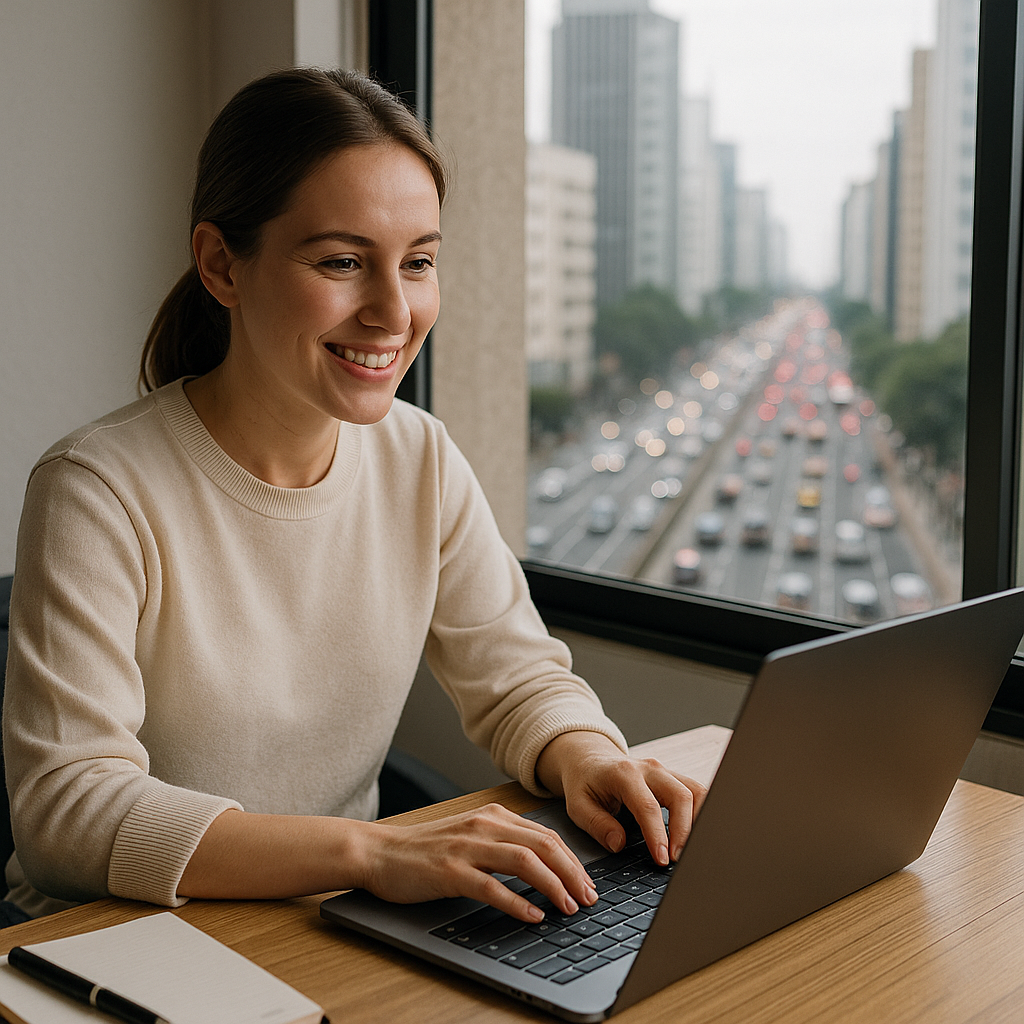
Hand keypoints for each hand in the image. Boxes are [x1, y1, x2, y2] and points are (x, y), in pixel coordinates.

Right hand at [357, 803, 598, 921]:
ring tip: (568, 907)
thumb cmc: (425, 849)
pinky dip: (517, 902)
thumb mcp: (470, 835)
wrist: (378, 851)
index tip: (588, 883)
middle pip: (544, 845)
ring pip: (525, 861)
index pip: (546, 835)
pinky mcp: (450, 870)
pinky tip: (533, 916)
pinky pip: (492, 886)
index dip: (573, 860)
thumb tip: (543, 866)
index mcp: (493, 816)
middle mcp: (484, 825)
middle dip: (573, 873)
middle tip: (589, 899)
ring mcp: (467, 846)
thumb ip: (502, 843)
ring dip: (553, 886)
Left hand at [535, 732, 707, 865]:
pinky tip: (698, 834)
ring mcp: (664, 771)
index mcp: (624, 773)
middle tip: (677, 859)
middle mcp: (649, 768)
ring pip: (696, 790)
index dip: (658, 835)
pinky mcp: (672, 777)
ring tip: (692, 849)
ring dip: (700, 820)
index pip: (648, 806)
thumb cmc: (584, 783)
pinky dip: (703, 812)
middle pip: (680, 795)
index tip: (662, 859)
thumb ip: (597, 824)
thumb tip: (619, 844)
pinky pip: (696, 791)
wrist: (589, 759)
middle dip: (685, 831)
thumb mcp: (577, 805)